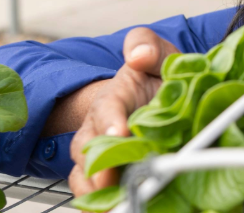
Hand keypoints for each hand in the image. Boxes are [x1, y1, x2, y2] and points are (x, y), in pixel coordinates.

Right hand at [66, 28, 180, 196]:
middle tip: (109, 179)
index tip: (121, 132)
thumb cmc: (153, 81)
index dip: (111, 120)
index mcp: (114, 97)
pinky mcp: (106, 176)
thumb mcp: (160, 57)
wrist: (153, 101)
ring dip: (94, 189)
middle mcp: (99, 127)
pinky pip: (93, 192)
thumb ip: (149, 46)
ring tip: (112, 203)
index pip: (107, 107)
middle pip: (86, 146)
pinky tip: (114, 209)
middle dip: (97, 164)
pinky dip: (100, 203)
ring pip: (83, 173)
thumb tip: (138, 54)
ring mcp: (99, 154)